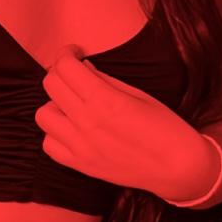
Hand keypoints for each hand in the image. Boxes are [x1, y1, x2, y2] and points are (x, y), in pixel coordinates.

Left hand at [36, 45, 210, 199]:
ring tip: (73, 103)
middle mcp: (87, 123)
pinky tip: (72, 128)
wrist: (178, 169)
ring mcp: (80, 147)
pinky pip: (49, 144)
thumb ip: (106, 80)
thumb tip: (84, 67)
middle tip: (75, 73)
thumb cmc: (167, 128)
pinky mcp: (80, 165)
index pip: (65, 67)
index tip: (76, 53)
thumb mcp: (140, 95)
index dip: (66, 53)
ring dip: (55, 103)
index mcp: (105, 100)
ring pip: (43, 115)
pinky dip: (55, 133)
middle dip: (60, 72)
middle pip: (51, 86)